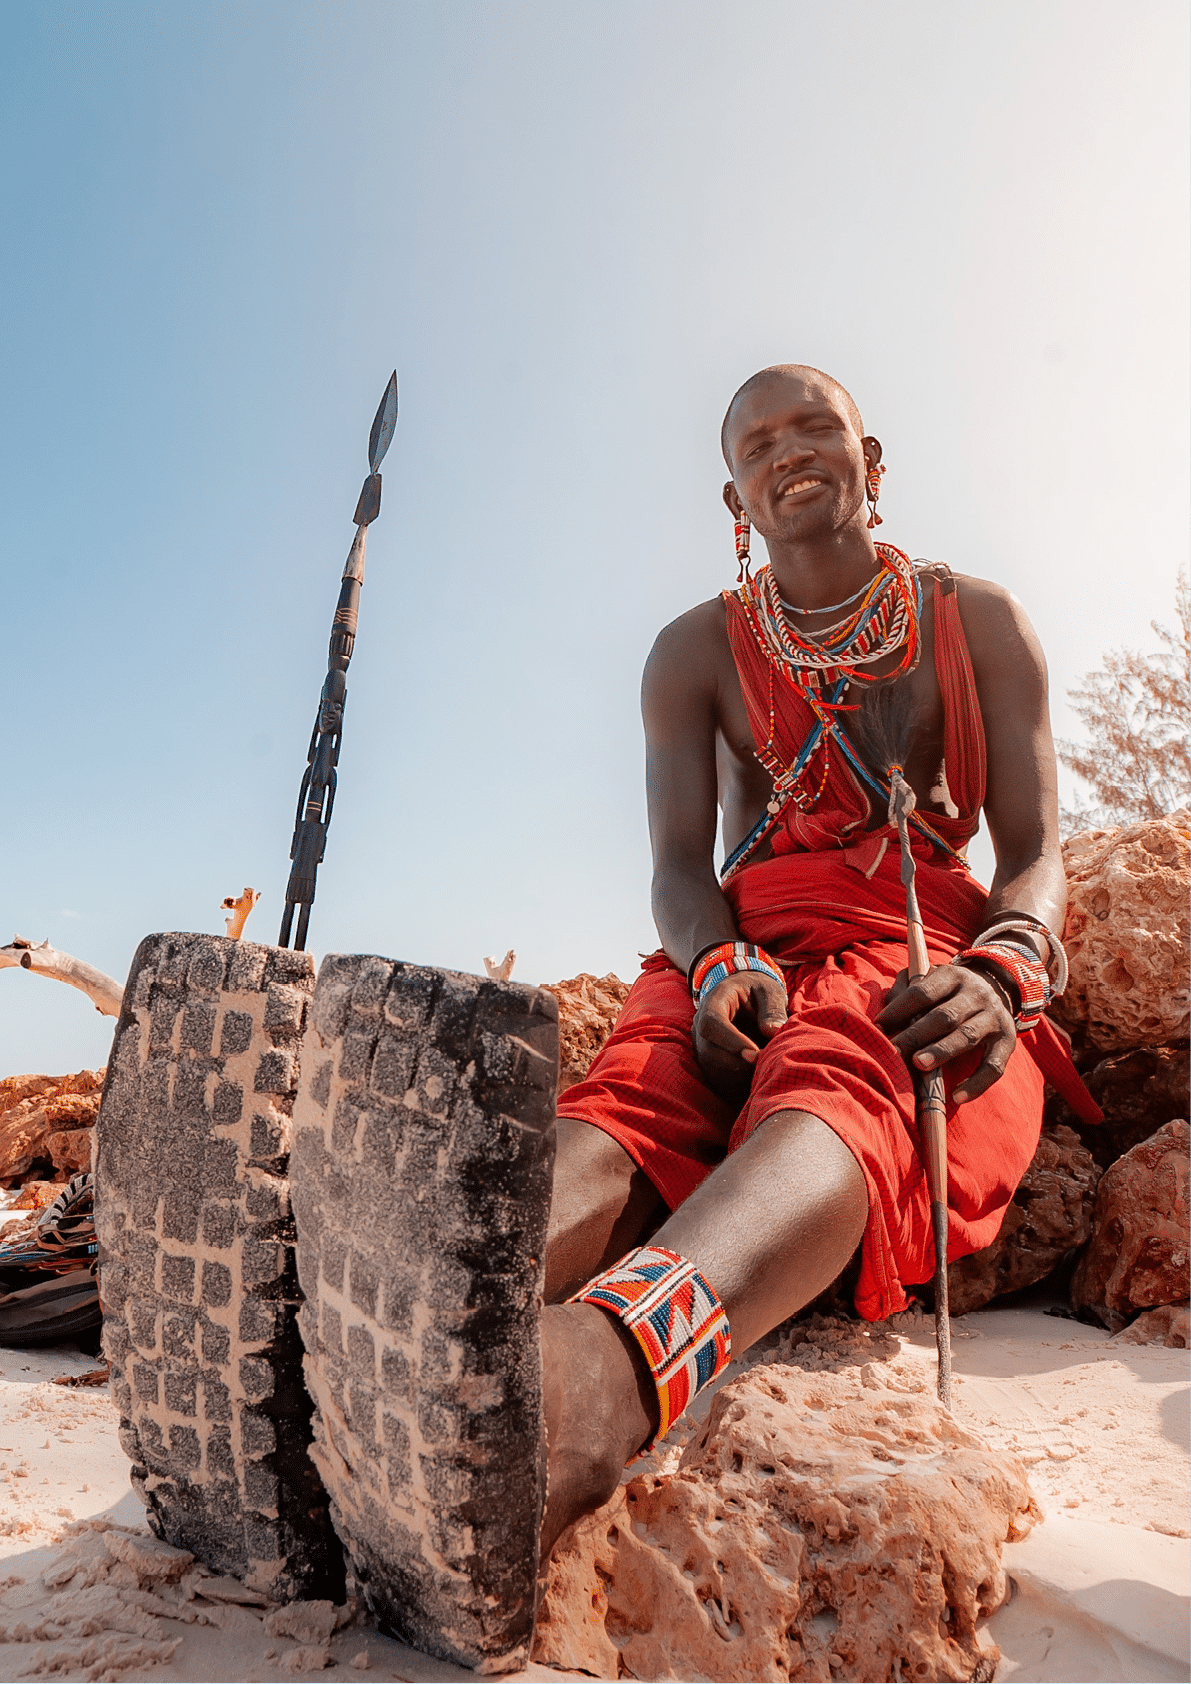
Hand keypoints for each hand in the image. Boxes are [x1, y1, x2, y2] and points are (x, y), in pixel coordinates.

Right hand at [692, 971, 787, 1101]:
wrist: (746, 996)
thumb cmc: (758, 991)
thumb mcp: (769, 991)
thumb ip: (772, 1009)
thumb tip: (773, 1031)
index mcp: (714, 1001)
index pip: (711, 1024)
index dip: (731, 1041)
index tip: (756, 1053)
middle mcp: (700, 1024)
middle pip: (709, 1051)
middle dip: (738, 1063)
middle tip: (766, 1066)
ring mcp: (702, 1045)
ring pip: (712, 1068)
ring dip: (739, 1076)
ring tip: (764, 1071)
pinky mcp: (709, 1061)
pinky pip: (718, 1078)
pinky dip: (737, 1084)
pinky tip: (757, 1079)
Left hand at [877, 962, 1015, 1104]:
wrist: (998, 988)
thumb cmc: (949, 992)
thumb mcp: (931, 981)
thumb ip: (906, 992)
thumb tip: (883, 1018)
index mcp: (952, 977)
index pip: (922, 992)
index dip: (899, 1010)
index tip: (878, 1027)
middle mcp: (976, 994)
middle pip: (944, 1016)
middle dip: (917, 1035)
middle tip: (895, 1052)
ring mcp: (994, 1017)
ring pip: (966, 1036)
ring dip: (941, 1052)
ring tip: (918, 1065)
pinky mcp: (1008, 1041)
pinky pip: (994, 1066)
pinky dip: (977, 1083)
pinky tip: (957, 1097)